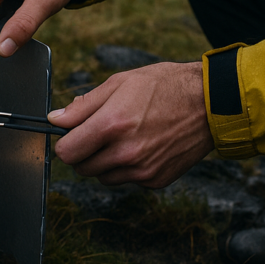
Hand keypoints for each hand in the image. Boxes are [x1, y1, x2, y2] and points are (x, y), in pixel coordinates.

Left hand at [48, 62, 214, 187]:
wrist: (209, 104)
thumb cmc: (164, 86)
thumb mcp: (120, 82)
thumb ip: (84, 105)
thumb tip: (55, 120)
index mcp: (112, 124)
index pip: (67, 152)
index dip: (66, 142)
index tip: (73, 134)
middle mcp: (125, 152)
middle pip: (82, 168)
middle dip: (84, 151)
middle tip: (100, 132)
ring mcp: (141, 170)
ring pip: (103, 177)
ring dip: (105, 162)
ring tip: (124, 137)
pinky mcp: (155, 180)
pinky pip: (127, 180)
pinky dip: (127, 167)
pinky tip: (143, 145)